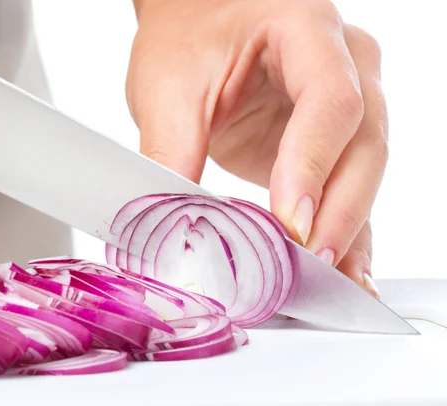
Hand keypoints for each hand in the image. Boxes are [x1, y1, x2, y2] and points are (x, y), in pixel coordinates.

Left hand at [127, 0, 386, 296]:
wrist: (195, 23)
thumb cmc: (186, 37)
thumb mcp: (168, 87)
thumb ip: (171, 153)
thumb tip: (176, 228)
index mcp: (305, 28)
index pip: (329, 101)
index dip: (313, 165)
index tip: (291, 221)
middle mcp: (344, 62)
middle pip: (363, 142)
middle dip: (339, 211)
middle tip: (310, 265)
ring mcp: (346, 101)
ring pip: (366, 170)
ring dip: (349, 228)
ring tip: (328, 283)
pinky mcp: (331, 140)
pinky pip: (350, 185)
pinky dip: (347, 229)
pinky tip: (344, 270)